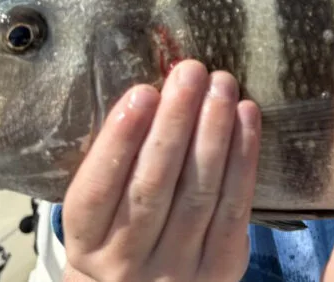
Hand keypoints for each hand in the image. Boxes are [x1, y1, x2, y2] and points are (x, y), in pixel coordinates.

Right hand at [61, 60, 259, 281]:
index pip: (98, 189)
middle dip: (175, 122)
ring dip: (214, 131)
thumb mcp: (99, 210)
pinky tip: (246, 116)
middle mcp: (127, 261)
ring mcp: (176, 269)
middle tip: (191, 72)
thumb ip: (118, 163)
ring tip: (221, 85)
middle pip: (153, 186)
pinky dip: (244, 157)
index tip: (142, 92)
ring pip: (198, 192)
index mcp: (86, 242)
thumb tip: (155, 92)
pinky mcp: (221, 268)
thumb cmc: (121, 231)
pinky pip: (235, 206)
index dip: (120, 140)